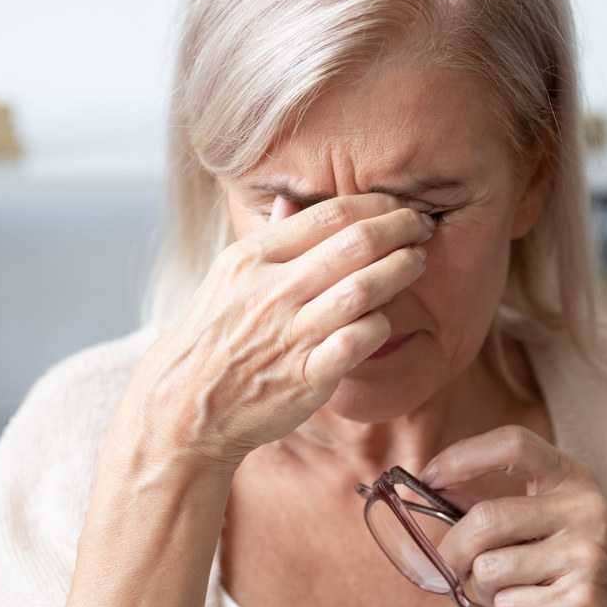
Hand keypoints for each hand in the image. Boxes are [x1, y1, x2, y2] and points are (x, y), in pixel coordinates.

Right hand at [122, 193, 434, 466]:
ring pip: (363, 289)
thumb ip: (266, 240)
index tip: (397, 205)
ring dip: (400, 270)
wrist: (185, 407)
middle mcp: (271, 291)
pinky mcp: (306, 376)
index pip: (327, 214)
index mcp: (251, 258)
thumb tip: (290, 199)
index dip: (374, 205)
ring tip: (417, 262)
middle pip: (354, 244)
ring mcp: (290, 334)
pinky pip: (358, 341)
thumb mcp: (225, 278)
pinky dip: (380, 325)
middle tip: (421, 226)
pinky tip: (386, 319)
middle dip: (399, 228)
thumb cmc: (212, 338)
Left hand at [421, 426, 606, 606]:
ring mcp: (586, 555)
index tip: (429, 475)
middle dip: (452, 549)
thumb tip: (437, 489)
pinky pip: (507, 604)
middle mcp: (585, 509)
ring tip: (508, 588)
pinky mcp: (580, 598)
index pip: (513, 442)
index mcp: (575, 478)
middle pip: (485, 518)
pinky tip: (533, 604)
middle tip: (448, 565)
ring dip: (481, 588)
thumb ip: (502, 504)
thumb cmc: (579, 560)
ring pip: (488, 568)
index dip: (462, 455)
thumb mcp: (554, 518)